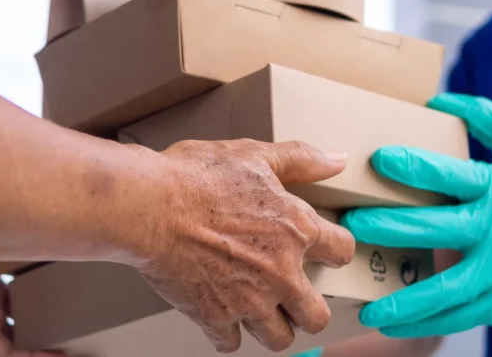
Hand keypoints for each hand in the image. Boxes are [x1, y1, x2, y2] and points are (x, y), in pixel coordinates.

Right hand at [136, 139, 356, 352]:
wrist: (149, 206)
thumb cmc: (195, 179)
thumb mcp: (255, 155)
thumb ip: (301, 159)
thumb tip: (335, 160)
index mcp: (297, 231)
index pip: (342, 252)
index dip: (335, 251)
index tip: (327, 252)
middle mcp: (280, 273)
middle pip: (316, 316)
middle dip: (309, 310)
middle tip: (297, 300)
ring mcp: (248, 300)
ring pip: (278, 338)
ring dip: (272, 327)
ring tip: (263, 314)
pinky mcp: (214, 317)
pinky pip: (230, 343)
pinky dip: (226, 333)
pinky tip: (222, 318)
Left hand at [342, 93, 491, 337]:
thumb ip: (486, 118)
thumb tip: (437, 101)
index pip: (454, 176)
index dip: (417, 166)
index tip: (381, 158)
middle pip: (439, 230)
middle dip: (391, 227)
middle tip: (351, 224)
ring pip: (447, 289)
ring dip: (404, 297)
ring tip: (366, 302)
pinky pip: (459, 316)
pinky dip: (424, 323)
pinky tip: (390, 322)